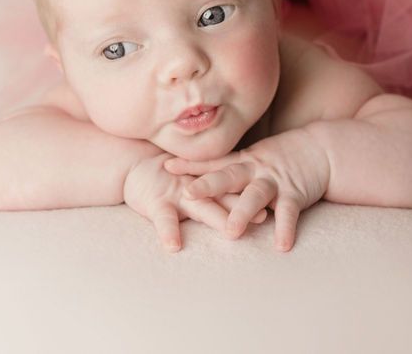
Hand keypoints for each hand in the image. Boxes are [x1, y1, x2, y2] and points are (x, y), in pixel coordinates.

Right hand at [123, 153, 265, 252]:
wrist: (133, 165)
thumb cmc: (171, 177)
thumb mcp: (200, 182)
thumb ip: (222, 190)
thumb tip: (257, 200)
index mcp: (212, 182)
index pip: (239, 188)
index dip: (257, 194)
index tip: (277, 201)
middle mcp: (200, 188)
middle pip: (226, 197)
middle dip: (244, 208)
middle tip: (264, 218)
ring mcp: (179, 194)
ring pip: (202, 207)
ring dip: (217, 218)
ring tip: (231, 233)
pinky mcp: (157, 203)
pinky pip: (164, 220)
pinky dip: (169, 232)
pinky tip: (173, 246)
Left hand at [164, 128, 330, 251]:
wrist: (320, 149)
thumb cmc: (282, 157)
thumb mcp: (253, 158)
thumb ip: (232, 168)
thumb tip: (202, 176)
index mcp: (243, 162)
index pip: (213, 163)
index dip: (190, 164)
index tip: (166, 166)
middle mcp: (255, 169)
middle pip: (229, 176)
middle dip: (208, 185)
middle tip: (188, 194)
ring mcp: (275, 181)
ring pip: (256, 195)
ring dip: (244, 213)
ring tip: (232, 233)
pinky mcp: (295, 193)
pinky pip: (289, 212)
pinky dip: (285, 228)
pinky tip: (281, 245)